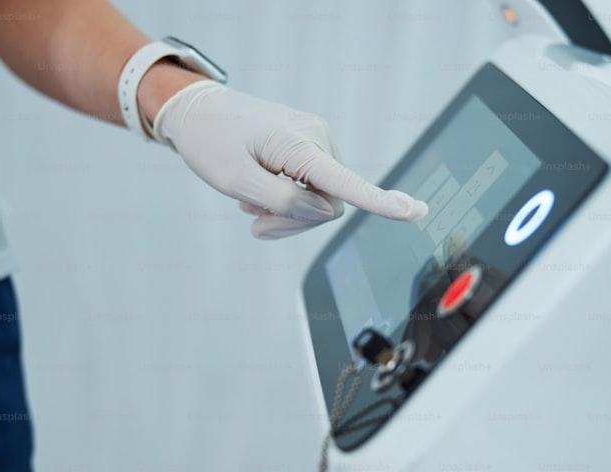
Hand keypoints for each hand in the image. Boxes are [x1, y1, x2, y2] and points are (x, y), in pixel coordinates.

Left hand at [152, 81, 427, 238]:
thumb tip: (323, 212)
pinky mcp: (307, 147)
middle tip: (253, 222)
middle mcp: (318, 140)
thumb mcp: (237, 181)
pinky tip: (255, 193)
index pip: (348, 185)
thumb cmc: (210, 141)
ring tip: (248, 203)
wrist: (193, 110)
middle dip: (292, 222)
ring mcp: (314, 142)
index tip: (416, 212)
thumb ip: (282, 203)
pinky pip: (309, 187)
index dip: (382, 204)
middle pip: (327, 205)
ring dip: (285, 212)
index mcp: (302, 146)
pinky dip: (284, 198)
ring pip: (318, 201)